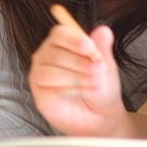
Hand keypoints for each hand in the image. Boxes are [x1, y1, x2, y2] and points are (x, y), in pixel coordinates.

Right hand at [28, 20, 126, 135]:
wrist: (101, 115)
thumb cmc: (100, 86)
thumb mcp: (106, 65)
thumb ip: (102, 48)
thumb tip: (103, 30)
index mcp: (61, 43)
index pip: (59, 33)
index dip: (74, 39)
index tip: (90, 47)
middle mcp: (46, 56)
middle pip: (55, 52)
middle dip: (80, 62)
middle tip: (100, 71)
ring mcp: (40, 75)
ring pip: (51, 71)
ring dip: (77, 77)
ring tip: (96, 83)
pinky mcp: (40, 94)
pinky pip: (50, 89)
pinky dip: (71, 90)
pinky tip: (85, 92)